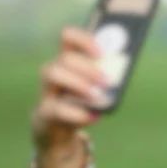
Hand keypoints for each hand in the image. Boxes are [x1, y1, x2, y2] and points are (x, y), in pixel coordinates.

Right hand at [31, 27, 107, 151]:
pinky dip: (77, 113)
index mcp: (68, 60)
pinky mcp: (45, 112)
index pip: (68, 37)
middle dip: (88, 67)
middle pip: (65, 58)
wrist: (58, 130)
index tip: (102, 52)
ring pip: (53, 74)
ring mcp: (47, 91)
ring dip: (78, 83)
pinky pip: (56, 108)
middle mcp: (54, 71)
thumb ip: (106, 78)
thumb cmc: (81, 102)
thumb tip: (121, 78)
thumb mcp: (94, 89)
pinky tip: (93, 116)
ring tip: (97, 95)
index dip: (84, 40)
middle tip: (107, 80)